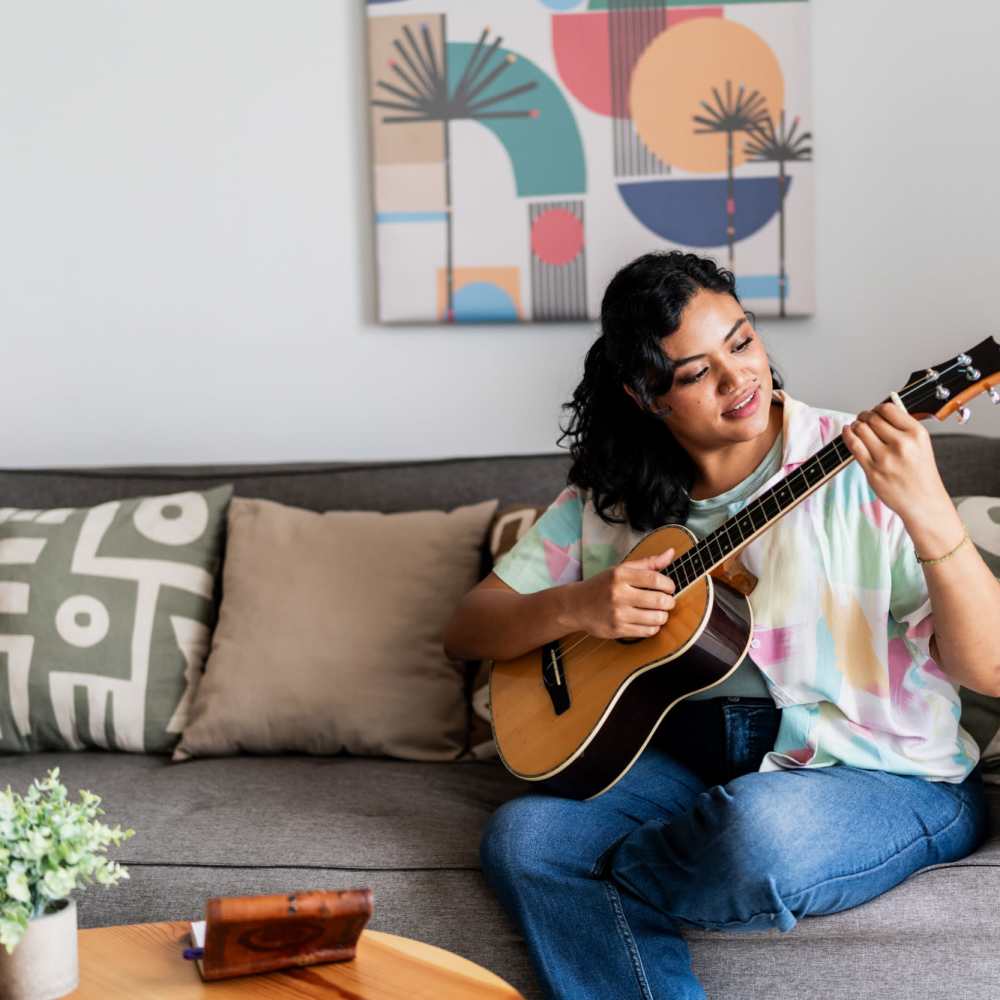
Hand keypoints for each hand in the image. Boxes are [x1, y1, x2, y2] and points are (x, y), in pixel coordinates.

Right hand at [568, 548, 676, 639]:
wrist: (575, 606)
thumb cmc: (602, 586)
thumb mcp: (621, 570)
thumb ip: (647, 563)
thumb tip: (671, 553)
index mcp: (620, 575)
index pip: (655, 579)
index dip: (669, 585)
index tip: (669, 588)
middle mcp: (618, 594)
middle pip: (659, 600)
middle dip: (669, 602)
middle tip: (667, 601)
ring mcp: (617, 613)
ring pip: (655, 618)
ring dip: (663, 616)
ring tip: (658, 612)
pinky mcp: (617, 630)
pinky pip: (646, 631)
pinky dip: (653, 627)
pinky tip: (648, 621)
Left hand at [841, 402, 951, 528]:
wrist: (924, 502)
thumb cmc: (921, 472)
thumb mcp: (921, 444)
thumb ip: (902, 427)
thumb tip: (880, 411)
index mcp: (917, 434)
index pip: (888, 409)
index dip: (877, 408)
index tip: (874, 412)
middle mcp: (902, 444)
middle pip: (871, 418)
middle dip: (864, 416)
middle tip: (863, 419)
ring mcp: (886, 459)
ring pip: (860, 429)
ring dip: (855, 425)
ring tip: (856, 427)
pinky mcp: (872, 471)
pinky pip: (853, 446)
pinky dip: (847, 435)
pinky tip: (847, 432)